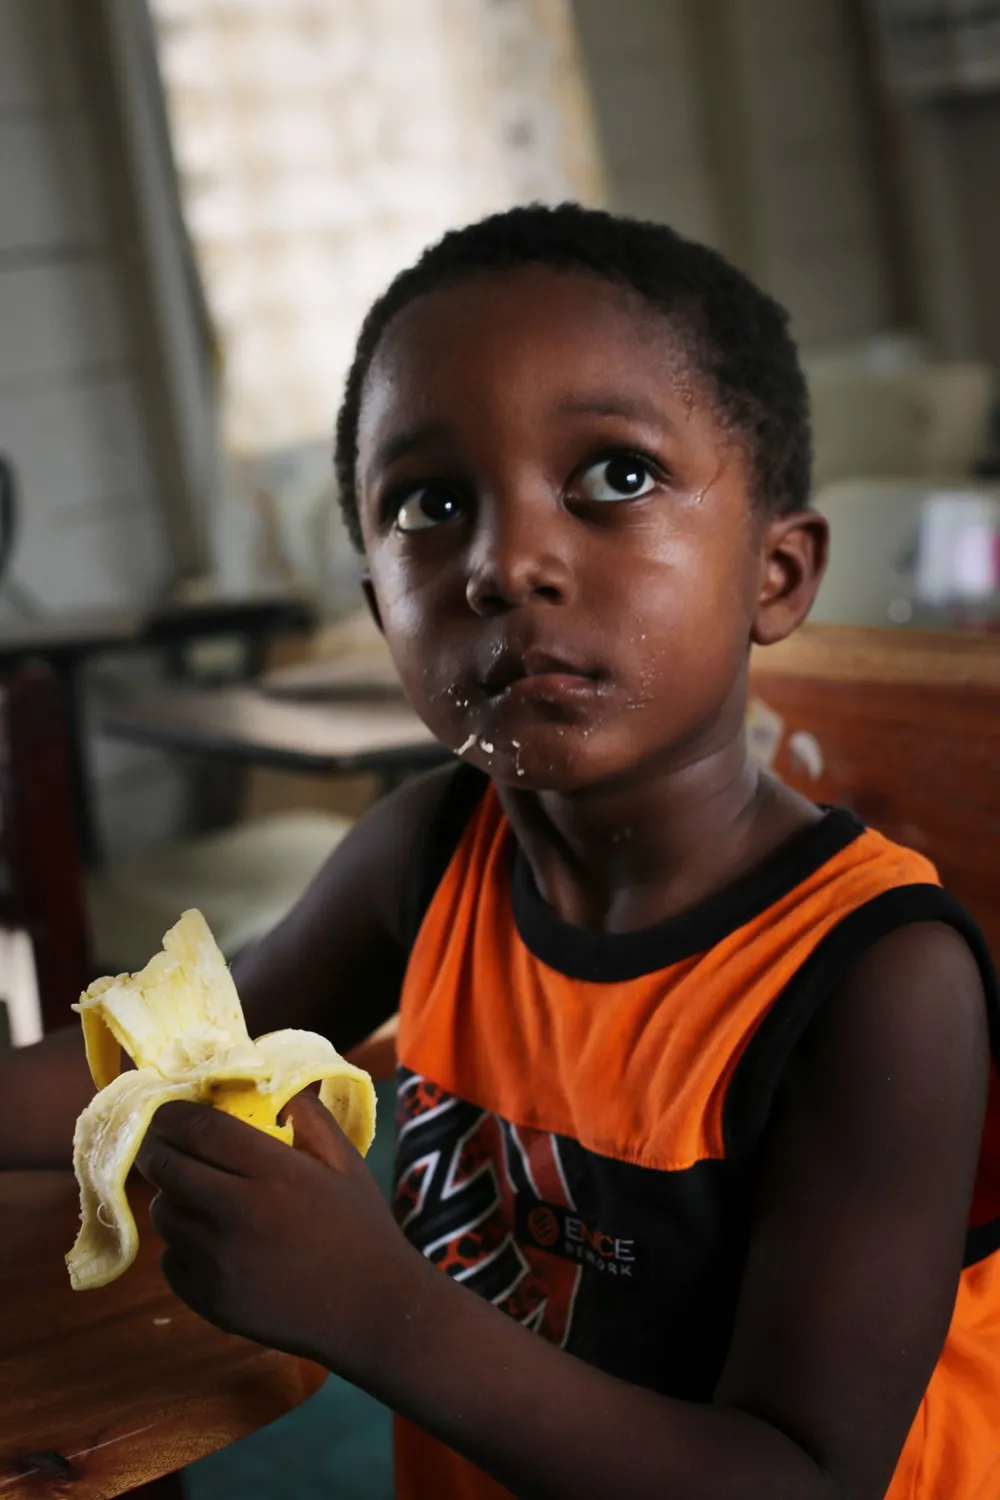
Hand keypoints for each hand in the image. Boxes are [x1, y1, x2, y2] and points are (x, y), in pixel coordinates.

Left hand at [136, 1092, 427, 1378]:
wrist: (371, 1310)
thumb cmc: (362, 1228)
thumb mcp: (346, 1162)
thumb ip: (310, 1117)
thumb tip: (274, 1085)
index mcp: (275, 1173)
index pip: (201, 1130)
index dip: (174, 1114)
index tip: (168, 1108)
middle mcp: (238, 1214)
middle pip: (168, 1168)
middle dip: (156, 1149)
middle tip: (161, 1144)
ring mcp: (219, 1261)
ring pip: (164, 1215)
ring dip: (170, 1197)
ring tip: (192, 1194)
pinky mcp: (209, 1300)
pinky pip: (169, 1260)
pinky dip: (178, 1245)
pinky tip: (206, 1241)